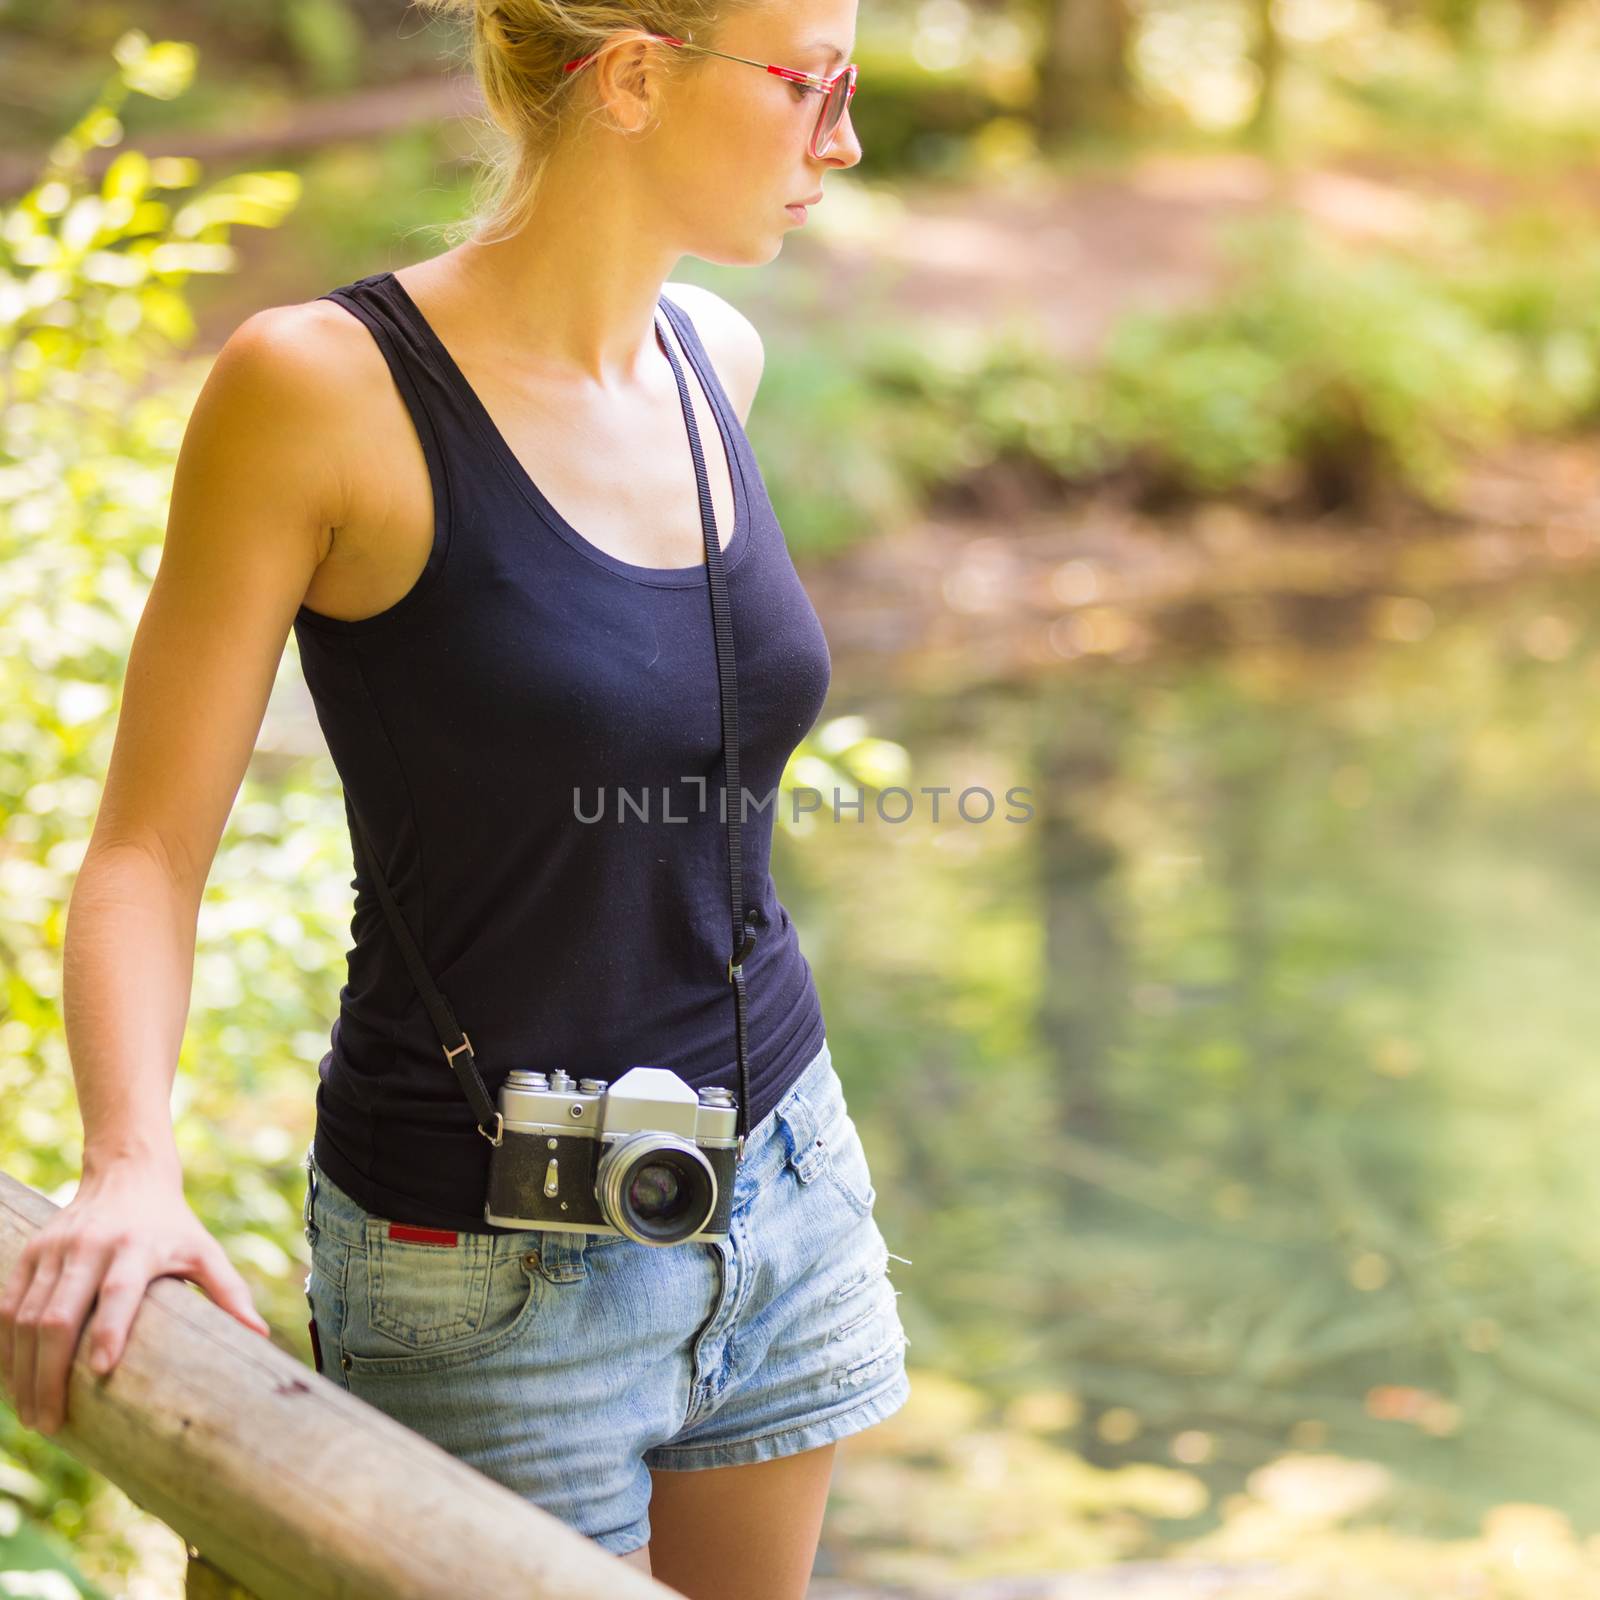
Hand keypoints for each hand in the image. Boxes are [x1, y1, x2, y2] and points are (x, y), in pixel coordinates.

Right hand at [0, 1166, 271, 1434]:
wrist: (128, 1175)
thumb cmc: (172, 1225)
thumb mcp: (204, 1251)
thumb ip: (228, 1291)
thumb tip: (259, 1335)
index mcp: (137, 1246)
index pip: (118, 1291)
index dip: (108, 1329)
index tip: (101, 1370)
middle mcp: (90, 1246)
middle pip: (58, 1315)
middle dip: (49, 1374)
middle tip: (50, 1423)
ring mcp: (55, 1249)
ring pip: (24, 1317)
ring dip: (21, 1371)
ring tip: (31, 1415)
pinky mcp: (31, 1252)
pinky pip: (6, 1306)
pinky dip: (6, 1348)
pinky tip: (13, 1382)